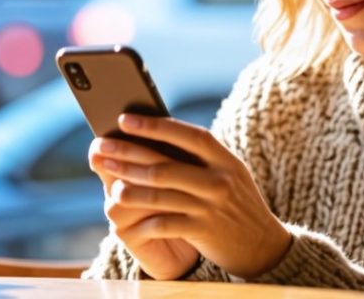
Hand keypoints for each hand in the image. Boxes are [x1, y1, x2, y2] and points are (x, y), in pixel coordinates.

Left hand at [92, 114, 291, 279]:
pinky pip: (164, 223)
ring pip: (160, 194)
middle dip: (128, 155)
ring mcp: (211, 207)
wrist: (262, 244)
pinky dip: (141, 219)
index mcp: (225, 159)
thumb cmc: (234, 202)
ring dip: (129, 186)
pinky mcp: (202, 231)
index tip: (124, 119)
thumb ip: (200, 156)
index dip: (155, 126)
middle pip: (165, 164)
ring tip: (108, 181)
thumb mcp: (227, 172)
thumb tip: (154, 133)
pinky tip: (124, 217)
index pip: (188, 135)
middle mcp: (219, 181)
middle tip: (101, 148)